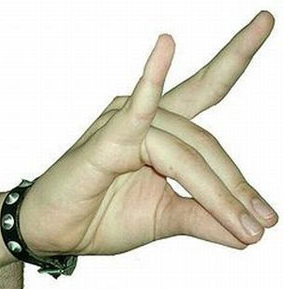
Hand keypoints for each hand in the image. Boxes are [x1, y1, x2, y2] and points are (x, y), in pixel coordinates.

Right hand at [21, 11, 277, 254]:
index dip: (235, 55)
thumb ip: (204, 218)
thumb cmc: (100, 219)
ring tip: (243, 225)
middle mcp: (145, 119)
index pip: (205, 88)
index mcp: (160, 131)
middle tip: (264, 223)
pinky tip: (165, 47)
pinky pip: (134, 115)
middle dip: (237, 185)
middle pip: (205, 141)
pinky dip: (149, 86)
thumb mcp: (164, 220)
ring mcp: (123, 125)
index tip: (265, 22)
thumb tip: (249, 234)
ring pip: (186, 151)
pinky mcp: (104, 140)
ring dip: (218, 191)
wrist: (55, 234)